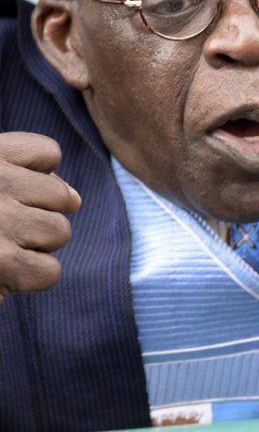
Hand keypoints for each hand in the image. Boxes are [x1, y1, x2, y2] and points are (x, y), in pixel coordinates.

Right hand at [0, 132, 80, 302]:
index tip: (7, 193)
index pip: (49, 153)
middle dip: (41, 215)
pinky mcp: (2, 260)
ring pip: (60, 231)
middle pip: (61, 196)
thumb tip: (77, 199)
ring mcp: (0, 219)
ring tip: (0, 249)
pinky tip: (3, 275)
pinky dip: (31, 278)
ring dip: (37, 246)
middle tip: (3, 228)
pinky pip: (50, 270)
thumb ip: (23, 178)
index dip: (37, 177)